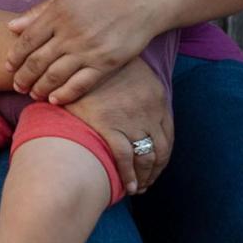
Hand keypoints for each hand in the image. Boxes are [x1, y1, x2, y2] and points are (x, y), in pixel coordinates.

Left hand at [5, 0, 159, 104]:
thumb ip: (39, 12)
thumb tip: (11, 27)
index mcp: (58, 13)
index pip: (27, 40)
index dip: (15, 56)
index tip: (7, 66)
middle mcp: (70, 33)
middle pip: (38, 61)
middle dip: (23, 77)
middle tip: (17, 86)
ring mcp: (88, 50)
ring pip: (55, 75)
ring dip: (40, 88)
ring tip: (33, 94)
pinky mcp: (106, 63)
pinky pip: (80, 84)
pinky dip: (65, 94)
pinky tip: (55, 100)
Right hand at [64, 57, 173, 195]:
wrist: (75, 55)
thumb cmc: (98, 61)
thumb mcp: (126, 66)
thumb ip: (136, 84)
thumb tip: (134, 103)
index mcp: (158, 94)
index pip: (168, 135)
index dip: (162, 155)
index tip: (155, 166)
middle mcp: (150, 109)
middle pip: (161, 149)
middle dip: (155, 170)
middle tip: (147, 182)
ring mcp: (131, 118)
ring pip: (146, 156)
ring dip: (144, 177)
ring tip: (137, 187)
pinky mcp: (109, 125)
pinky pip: (125, 157)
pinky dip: (128, 175)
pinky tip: (127, 186)